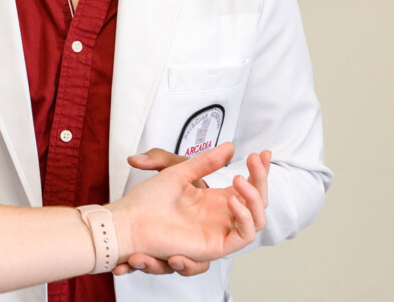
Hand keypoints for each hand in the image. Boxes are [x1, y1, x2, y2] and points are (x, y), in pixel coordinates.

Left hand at [109, 144, 269, 264]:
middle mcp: (222, 216)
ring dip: (255, 199)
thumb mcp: (177, 170)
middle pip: (258, 202)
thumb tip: (229, 146)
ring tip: (238, 179)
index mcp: (216, 200)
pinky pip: (243, 236)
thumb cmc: (149, 198)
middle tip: (254, 160)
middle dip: (261, 180)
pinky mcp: (215, 246)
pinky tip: (232, 200)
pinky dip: (245, 219)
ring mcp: (221, 231)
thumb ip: (203, 161)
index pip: (249, 186)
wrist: (130, 219)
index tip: (263, 152)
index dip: (260, 171)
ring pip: (257, 220)